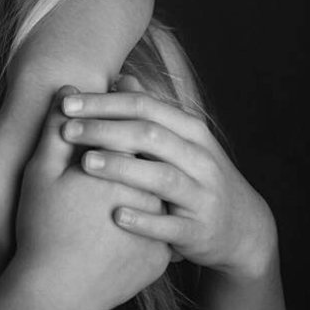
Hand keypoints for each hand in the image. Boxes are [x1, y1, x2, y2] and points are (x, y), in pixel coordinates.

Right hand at [12, 87, 170, 309]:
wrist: (58, 294)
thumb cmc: (43, 228)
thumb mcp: (40, 173)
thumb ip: (56, 130)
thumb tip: (67, 90)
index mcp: (122, 168)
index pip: (132, 127)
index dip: (122, 108)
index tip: (117, 93)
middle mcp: (150, 194)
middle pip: (150, 159)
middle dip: (139, 142)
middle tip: (124, 131)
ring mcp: (159, 229)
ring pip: (157, 197)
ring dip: (148, 184)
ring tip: (129, 178)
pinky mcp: (158, 259)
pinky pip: (155, 233)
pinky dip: (146, 223)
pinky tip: (130, 218)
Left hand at [61, 76, 277, 279]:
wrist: (243, 229)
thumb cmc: (196, 176)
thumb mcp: (180, 140)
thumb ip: (149, 112)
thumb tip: (118, 77)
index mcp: (190, 131)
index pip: (144, 107)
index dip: (104, 103)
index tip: (66, 104)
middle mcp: (200, 159)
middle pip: (150, 135)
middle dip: (105, 130)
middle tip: (67, 131)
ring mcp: (202, 196)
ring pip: (162, 176)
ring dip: (122, 167)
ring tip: (85, 163)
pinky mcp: (200, 232)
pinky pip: (171, 226)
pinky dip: (145, 221)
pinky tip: (115, 216)